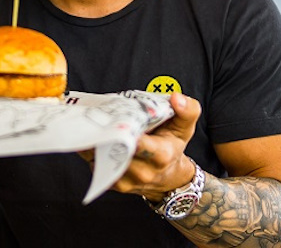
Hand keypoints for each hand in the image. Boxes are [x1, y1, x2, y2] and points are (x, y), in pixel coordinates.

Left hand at [81, 93, 201, 200]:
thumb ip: (188, 109)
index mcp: (161, 155)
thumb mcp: (185, 127)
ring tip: (94, 122)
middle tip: (99, 114)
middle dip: (108, 131)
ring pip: (103, 157)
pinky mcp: (113, 183)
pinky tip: (94, 134)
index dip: (126, 130)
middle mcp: (143, 172)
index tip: (117, 117)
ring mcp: (126, 180)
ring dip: (97, 139)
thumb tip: (176, 98)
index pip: (140, 144)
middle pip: (117, 149)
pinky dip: (92, 149)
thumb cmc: (173, 146)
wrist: (168, 177)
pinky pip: (96, 164)